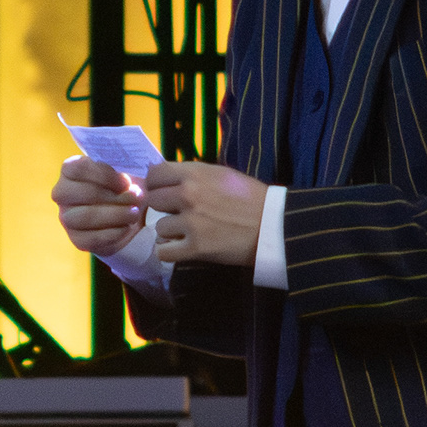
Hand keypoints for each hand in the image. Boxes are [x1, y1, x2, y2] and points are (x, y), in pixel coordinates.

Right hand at [53, 156, 145, 255]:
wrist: (129, 213)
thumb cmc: (124, 186)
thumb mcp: (125, 170)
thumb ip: (123, 163)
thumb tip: (130, 163)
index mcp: (70, 170)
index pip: (79, 169)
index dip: (104, 175)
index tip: (125, 182)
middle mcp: (63, 193)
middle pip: (84, 193)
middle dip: (115, 197)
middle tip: (137, 197)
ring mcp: (66, 217)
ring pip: (86, 217)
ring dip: (116, 215)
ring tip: (134, 213)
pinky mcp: (76, 239)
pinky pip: (91, 238)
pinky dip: (114, 233)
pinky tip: (127, 227)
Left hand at [144, 159, 268, 267]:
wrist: (274, 225)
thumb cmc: (251, 198)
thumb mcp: (222, 175)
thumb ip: (193, 174)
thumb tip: (163, 174)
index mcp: (196, 173)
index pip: (155, 174)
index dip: (155, 183)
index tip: (161, 191)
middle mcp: (189, 194)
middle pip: (153, 200)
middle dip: (162, 208)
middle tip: (177, 214)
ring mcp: (191, 222)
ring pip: (158, 227)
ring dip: (170, 232)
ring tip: (187, 233)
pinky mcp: (196, 247)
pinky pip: (164, 252)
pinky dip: (170, 252)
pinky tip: (181, 248)